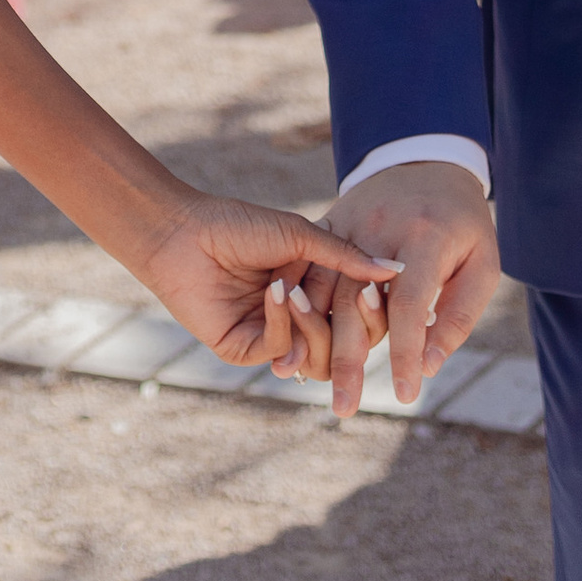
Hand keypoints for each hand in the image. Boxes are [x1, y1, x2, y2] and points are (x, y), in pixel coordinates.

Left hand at [135, 188, 394, 379]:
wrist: (185, 232)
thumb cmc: (240, 226)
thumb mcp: (299, 235)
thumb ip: (345, 257)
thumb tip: (396, 270)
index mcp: (314, 289)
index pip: (357, 313)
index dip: (373, 306)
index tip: (384, 290)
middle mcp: (297, 317)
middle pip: (344, 341)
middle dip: (354, 323)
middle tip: (360, 300)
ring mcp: (273, 335)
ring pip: (316, 354)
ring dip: (315, 322)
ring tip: (299, 288)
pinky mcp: (246, 350)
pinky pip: (281, 349)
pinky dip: (284, 321)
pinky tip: (276, 292)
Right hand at [303, 160, 497, 416]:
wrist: (427, 160)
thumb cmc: (463, 223)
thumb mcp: (482, 264)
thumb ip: (458, 315)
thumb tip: (431, 365)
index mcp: (425, 238)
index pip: (409, 305)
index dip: (406, 352)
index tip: (407, 395)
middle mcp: (379, 229)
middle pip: (355, 301)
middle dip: (347, 358)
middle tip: (343, 408)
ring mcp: (348, 222)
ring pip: (321, 283)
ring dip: (307, 332)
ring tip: (298, 377)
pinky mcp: (328, 221)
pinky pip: (304, 262)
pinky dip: (292, 300)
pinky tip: (284, 333)